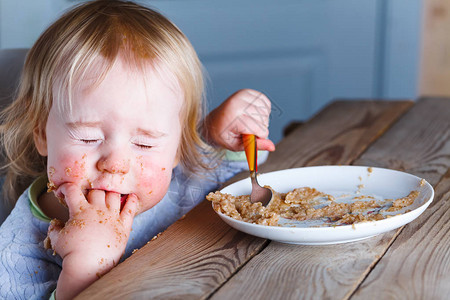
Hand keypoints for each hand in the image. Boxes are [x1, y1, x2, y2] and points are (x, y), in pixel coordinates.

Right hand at [47, 184, 138, 299]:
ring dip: (110, 193)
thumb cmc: (71, 253)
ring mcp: (112, 216)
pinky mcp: (124, 225)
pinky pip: (131, 209)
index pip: (72, 190)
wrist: (88, 266)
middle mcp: (98, 209)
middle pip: (96, 191)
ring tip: (108, 196)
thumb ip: (54, 229)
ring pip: (114, 195)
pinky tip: (132, 196)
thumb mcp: (57, 240)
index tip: (66, 192)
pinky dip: (132, 201)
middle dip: (91, 191)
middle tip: (89, 198)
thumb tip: (54, 223)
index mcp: (80, 210)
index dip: (67, 188)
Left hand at [203, 89, 275, 151]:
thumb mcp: (237, 145)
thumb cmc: (224, 135)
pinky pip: (266, 103)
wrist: (214, 122)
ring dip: (262, 120)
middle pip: (264, 120)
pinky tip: (253, 115)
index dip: (259, 137)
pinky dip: (263, 111)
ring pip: (266, 112)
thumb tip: (272, 147)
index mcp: (232, 116)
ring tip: (249, 123)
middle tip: (246, 130)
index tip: (249, 137)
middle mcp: (237, 102)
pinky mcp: (248, 92)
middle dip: (260, 129)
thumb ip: (255, 146)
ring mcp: (243, 95)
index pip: (259, 129)